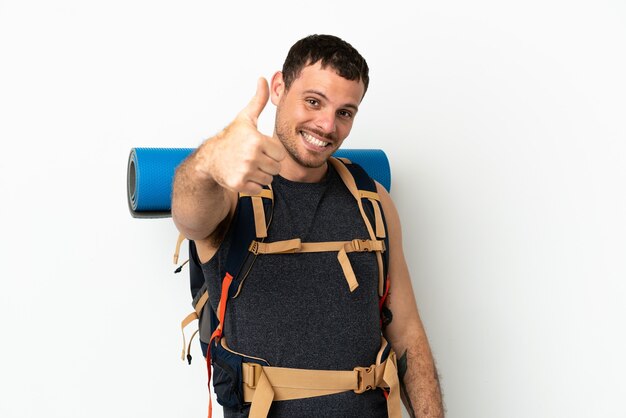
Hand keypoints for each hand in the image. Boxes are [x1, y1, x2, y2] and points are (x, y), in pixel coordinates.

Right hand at [195, 77, 285, 194]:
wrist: (210, 158)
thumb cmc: (230, 138)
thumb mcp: (245, 118)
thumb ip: (259, 101)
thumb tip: (263, 79)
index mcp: (256, 140)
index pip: (280, 154)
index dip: (271, 151)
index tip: (259, 148)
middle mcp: (251, 156)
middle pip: (276, 168)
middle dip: (267, 164)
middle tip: (252, 158)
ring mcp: (245, 171)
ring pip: (269, 179)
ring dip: (261, 174)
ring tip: (247, 166)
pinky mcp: (239, 184)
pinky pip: (259, 188)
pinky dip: (253, 184)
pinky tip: (243, 175)